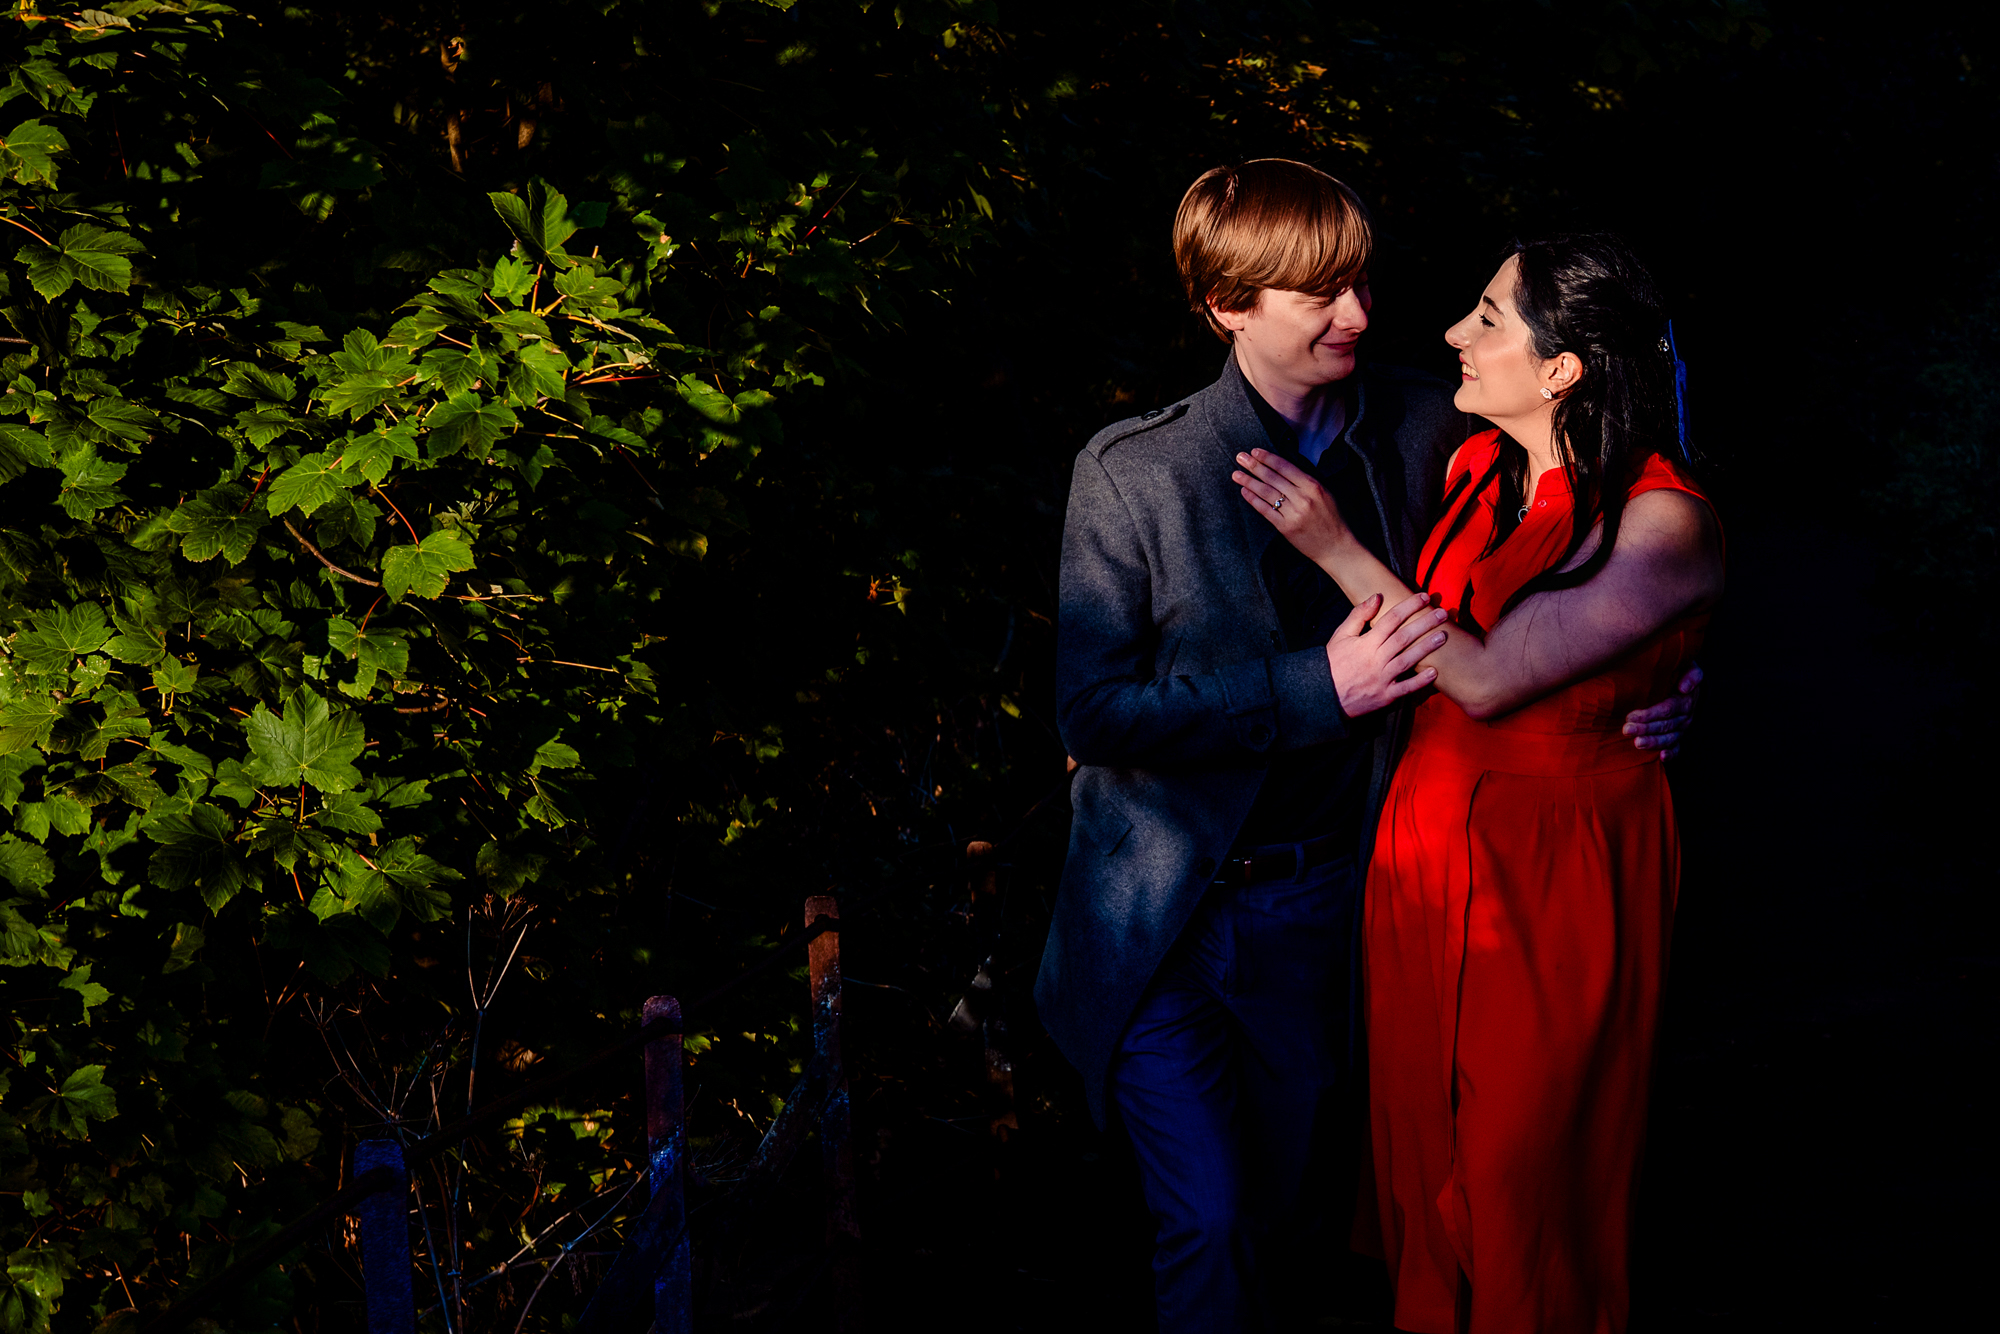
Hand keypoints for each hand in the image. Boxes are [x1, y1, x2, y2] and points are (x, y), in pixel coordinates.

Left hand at [1233, 448, 1348, 563]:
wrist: (1337, 547)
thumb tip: (1284, 469)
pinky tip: (1245, 492)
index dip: (1268, 458)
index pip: (1285, 467)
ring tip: (1236, 474)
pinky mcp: (1286, 528)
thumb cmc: (1333, 520)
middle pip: (1273, 478)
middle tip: (1240, 457)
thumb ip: (1307, 482)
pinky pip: (1266, 511)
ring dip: (1249, 482)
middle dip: (1254, 466)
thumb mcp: (1326, 494)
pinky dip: (1254, 500)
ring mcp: (1294, 513)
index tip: (1255, 452)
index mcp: (1314, 486)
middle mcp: (1303, 498)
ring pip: (1266, 493)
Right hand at [1326, 591, 1446, 717]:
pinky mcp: (1385, 695)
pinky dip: (1420, 681)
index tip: (1424, 597)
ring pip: (1408, 660)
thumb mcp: (1341, 635)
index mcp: (1366, 643)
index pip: (1392, 619)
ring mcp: (1382, 678)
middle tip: (1443, 613)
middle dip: (1425, 623)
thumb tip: (1376, 596)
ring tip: (1443, 636)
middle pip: (1404, 637)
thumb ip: (1358, 615)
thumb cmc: (1333, 663)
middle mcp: (1376, 659)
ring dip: (1427, 648)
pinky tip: (1434, 672)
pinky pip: (1405, 688)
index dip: (1409, 606)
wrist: (1323, 695)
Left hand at [1622, 662, 1701, 759]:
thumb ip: (1690, 674)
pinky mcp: (1678, 736)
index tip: (1631, 716)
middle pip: (1665, 726)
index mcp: (1684, 701)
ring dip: (1653, 742)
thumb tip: (1684, 688)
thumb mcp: (1689, 667)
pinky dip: (1671, 754)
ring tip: (1637, 743)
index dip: (1649, 714)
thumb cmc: (1681, 672)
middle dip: (1645, 729)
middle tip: (1627, 730)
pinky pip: (1677, 748)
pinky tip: (1661, 758)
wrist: (1688, 684)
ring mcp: (1681, 729)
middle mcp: (1684, 717)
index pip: (1666, 710)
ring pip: (1668, 738)